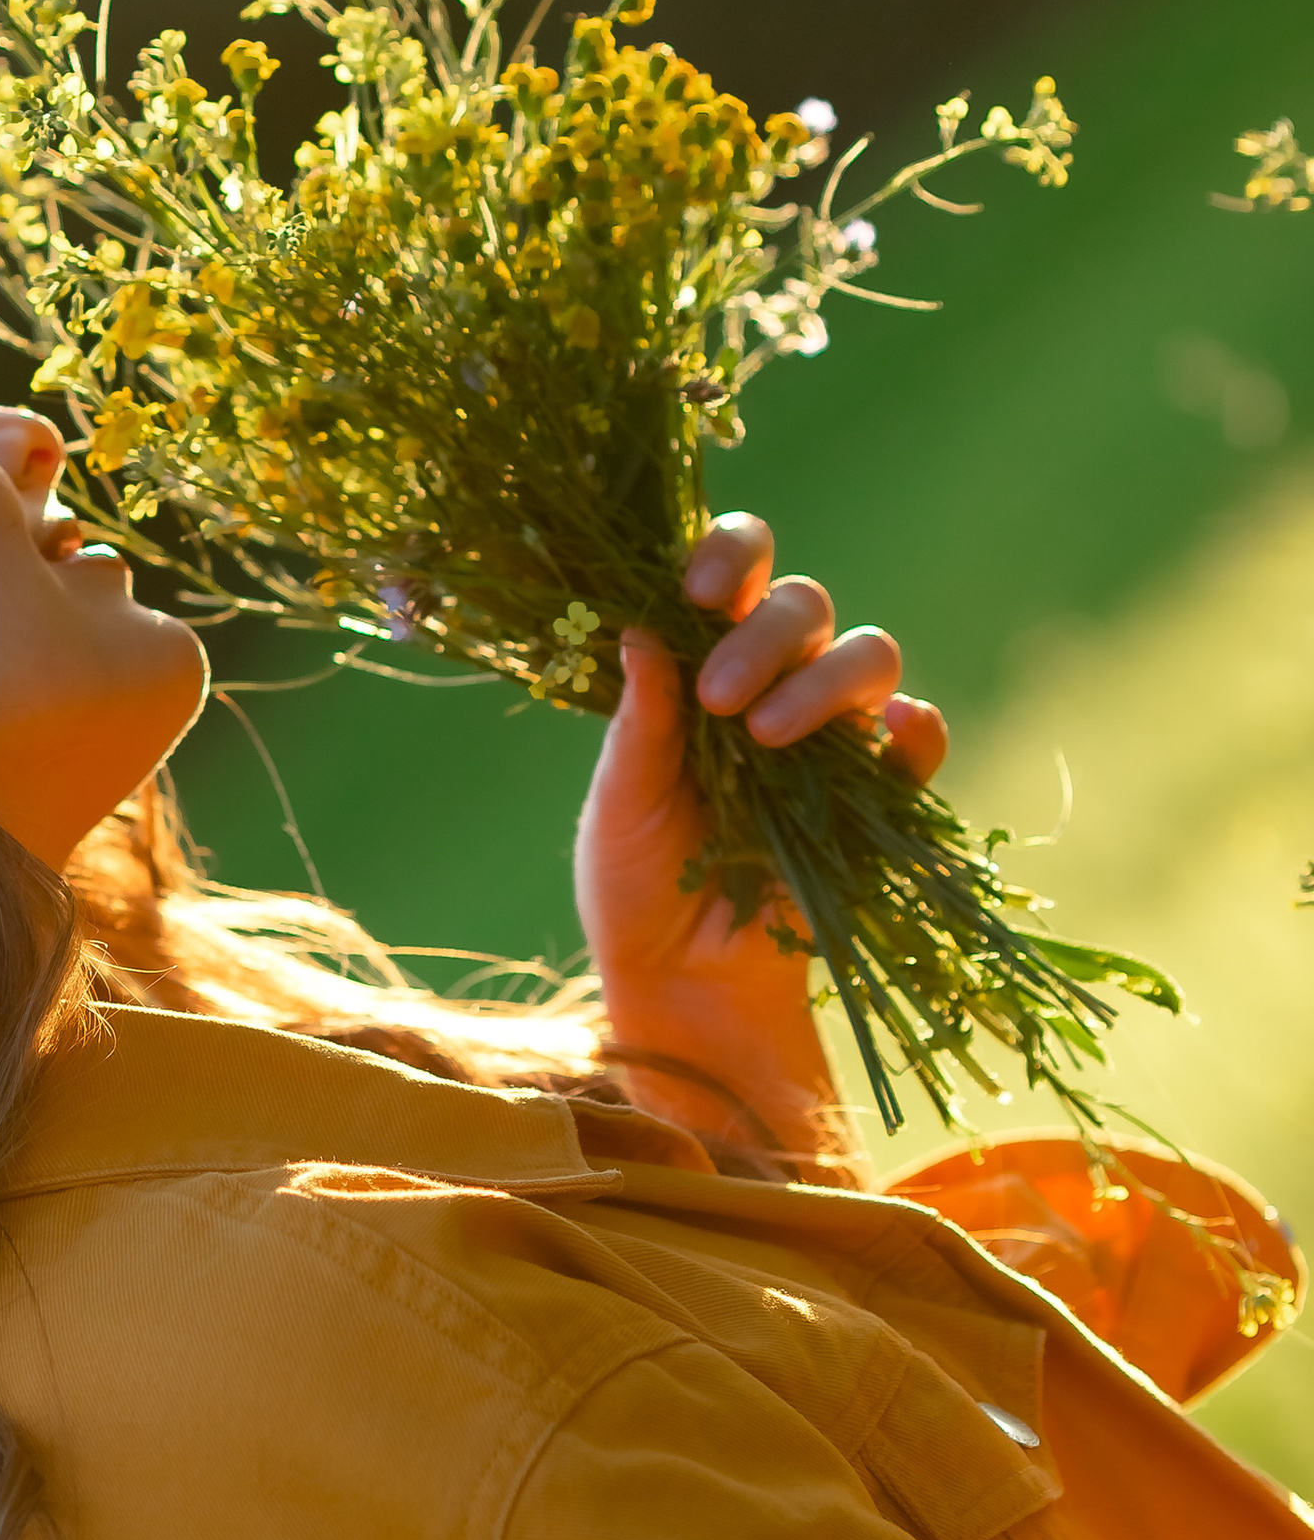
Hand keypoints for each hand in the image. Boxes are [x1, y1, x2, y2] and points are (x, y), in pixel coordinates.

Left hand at [572, 516, 948, 1178]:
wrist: (683, 983)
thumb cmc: (635, 884)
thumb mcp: (621, 802)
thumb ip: (639, 723)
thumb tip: (639, 629)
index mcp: (702, 664)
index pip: (734, 573)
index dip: (730, 556)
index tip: (700, 591)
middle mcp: (774, 683)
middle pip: (806, 605)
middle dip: (766, 634)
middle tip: (720, 700)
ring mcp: (832, 739)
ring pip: (868, 657)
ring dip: (825, 681)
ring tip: (769, 738)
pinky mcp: (878, 799)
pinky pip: (918, 745)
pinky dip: (916, 730)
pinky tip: (898, 733)